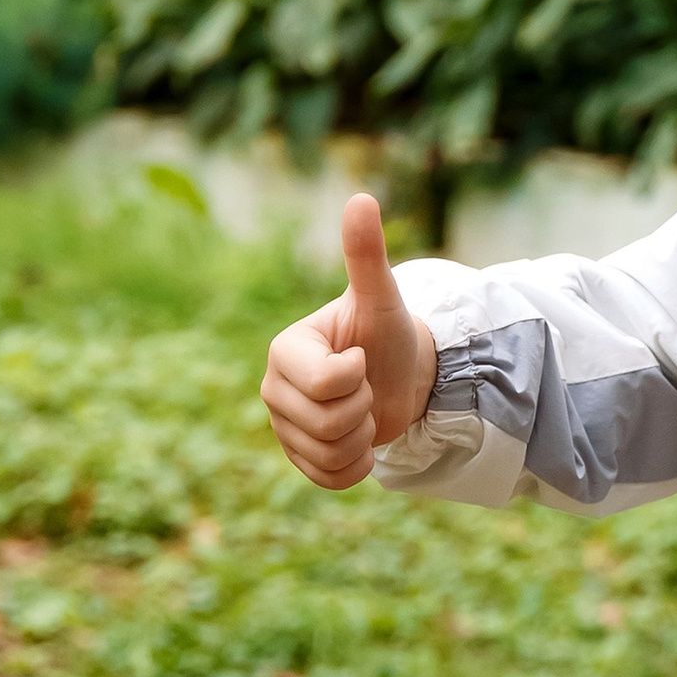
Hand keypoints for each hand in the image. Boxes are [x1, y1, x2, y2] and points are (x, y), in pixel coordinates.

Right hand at [260, 194, 437, 491]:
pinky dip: (355, 466)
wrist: (402, 377)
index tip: (361, 358)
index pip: (325, 383)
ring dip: (361, 437)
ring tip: (363, 411)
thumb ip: (367, 255)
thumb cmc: (389, 333)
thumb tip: (361, 198)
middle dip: (361, 409)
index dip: (356, 377)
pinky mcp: (298, 456)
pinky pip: (328, 478)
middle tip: (365, 387)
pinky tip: (360, 442)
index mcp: (285, 349)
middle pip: (324, 423)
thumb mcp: (383, 298)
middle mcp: (274, 388)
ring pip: (327, 453)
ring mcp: (283, 426)